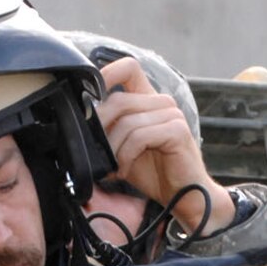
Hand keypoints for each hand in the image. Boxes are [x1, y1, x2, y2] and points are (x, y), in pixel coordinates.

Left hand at [95, 56, 234, 236]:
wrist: (184, 197)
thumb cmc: (155, 173)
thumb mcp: (123, 149)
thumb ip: (108, 133)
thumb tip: (81, 127)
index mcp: (149, 100)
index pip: (129, 68)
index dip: (107, 74)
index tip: (90, 97)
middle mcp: (162, 103)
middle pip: (119, 100)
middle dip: (101, 129)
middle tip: (97, 152)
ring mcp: (172, 114)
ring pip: (127, 122)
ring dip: (114, 150)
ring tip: (114, 167)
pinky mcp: (177, 130)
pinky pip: (139, 137)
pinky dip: (126, 156)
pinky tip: (124, 169)